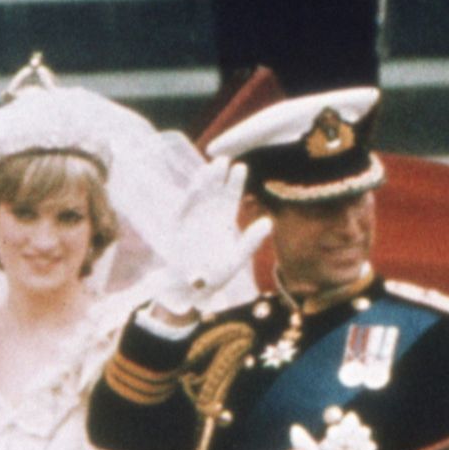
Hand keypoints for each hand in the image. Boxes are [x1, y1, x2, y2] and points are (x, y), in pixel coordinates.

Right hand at [148, 158, 273, 316]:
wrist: (190, 289)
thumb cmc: (215, 275)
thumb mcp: (236, 259)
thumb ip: (251, 241)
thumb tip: (269, 222)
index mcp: (223, 219)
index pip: (230, 196)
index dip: (235, 182)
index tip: (240, 167)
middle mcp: (207, 215)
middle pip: (214, 190)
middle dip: (218, 175)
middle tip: (226, 160)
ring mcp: (191, 219)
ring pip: (198, 195)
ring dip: (203, 181)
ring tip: (212, 168)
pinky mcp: (178, 227)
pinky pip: (183, 208)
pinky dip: (189, 197)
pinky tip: (196, 186)